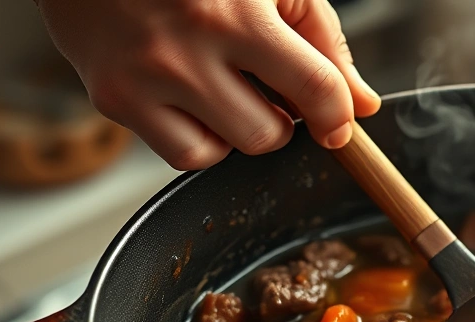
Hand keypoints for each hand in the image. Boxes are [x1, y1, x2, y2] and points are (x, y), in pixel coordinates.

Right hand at [37, 0, 380, 169]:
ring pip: (228, 151)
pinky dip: (201, 140)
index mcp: (238, 11)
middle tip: (266, 86)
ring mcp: (146, 77)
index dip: (337, 116)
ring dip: (241, 129)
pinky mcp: (114, 98)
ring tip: (225, 85)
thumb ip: (323, 41)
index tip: (338, 124)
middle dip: (282, 119)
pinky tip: (195, 100)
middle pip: (270, 133)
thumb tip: (360, 104)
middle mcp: (188, 48)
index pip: (315, 88)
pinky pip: (183, 155)